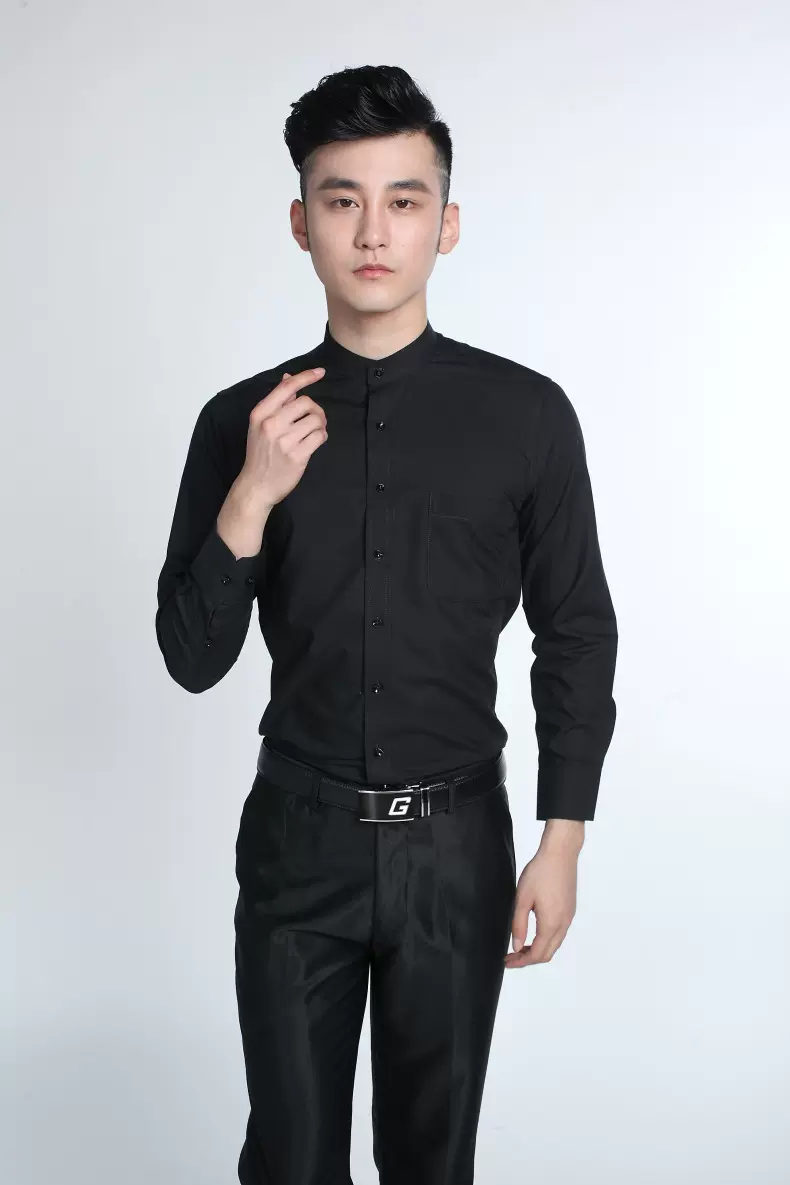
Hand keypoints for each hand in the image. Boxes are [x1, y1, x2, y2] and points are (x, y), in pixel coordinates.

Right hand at [239, 367, 327, 506]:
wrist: (256, 485)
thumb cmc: (260, 454)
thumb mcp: (260, 425)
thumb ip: (276, 402)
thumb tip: (288, 378)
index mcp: (260, 413)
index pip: (286, 388)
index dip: (306, 377)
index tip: (320, 372)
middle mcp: (271, 424)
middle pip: (306, 402)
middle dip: (315, 409)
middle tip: (314, 419)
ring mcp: (284, 441)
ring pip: (316, 420)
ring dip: (320, 424)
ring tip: (313, 432)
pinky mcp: (297, 456)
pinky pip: (319, 437)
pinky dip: (321, 437)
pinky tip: (314, 442)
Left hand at [503, 824, 582, 968]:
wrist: (561, 853)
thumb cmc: (540, 872)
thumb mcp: (522, 898)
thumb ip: (519, 924)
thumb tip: (517, 946)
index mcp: (551, 923)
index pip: (537, 954)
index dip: (521, 962)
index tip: (507, 961)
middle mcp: (563, 924)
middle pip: (548, 953)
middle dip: (529, 959)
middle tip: (511, 957)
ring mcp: (569, 917)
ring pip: (555, 944)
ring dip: (538, 949)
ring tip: (520, 946)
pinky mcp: (570, 910)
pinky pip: (559, 933)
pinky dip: (546, 940)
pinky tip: (534, 932)